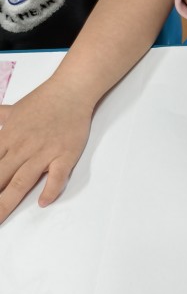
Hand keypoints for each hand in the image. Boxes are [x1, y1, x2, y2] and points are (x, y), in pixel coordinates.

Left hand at [0, 77, 93, 222]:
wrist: (71, 91)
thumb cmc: (44, 101)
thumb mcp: (12, 109)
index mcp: (7, 138)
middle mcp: (22, 148)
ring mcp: (44, 153)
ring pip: (21, 182)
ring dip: (7, 202)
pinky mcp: (65, 155)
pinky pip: (56, 177)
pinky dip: (50, 190)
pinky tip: (43, 202)